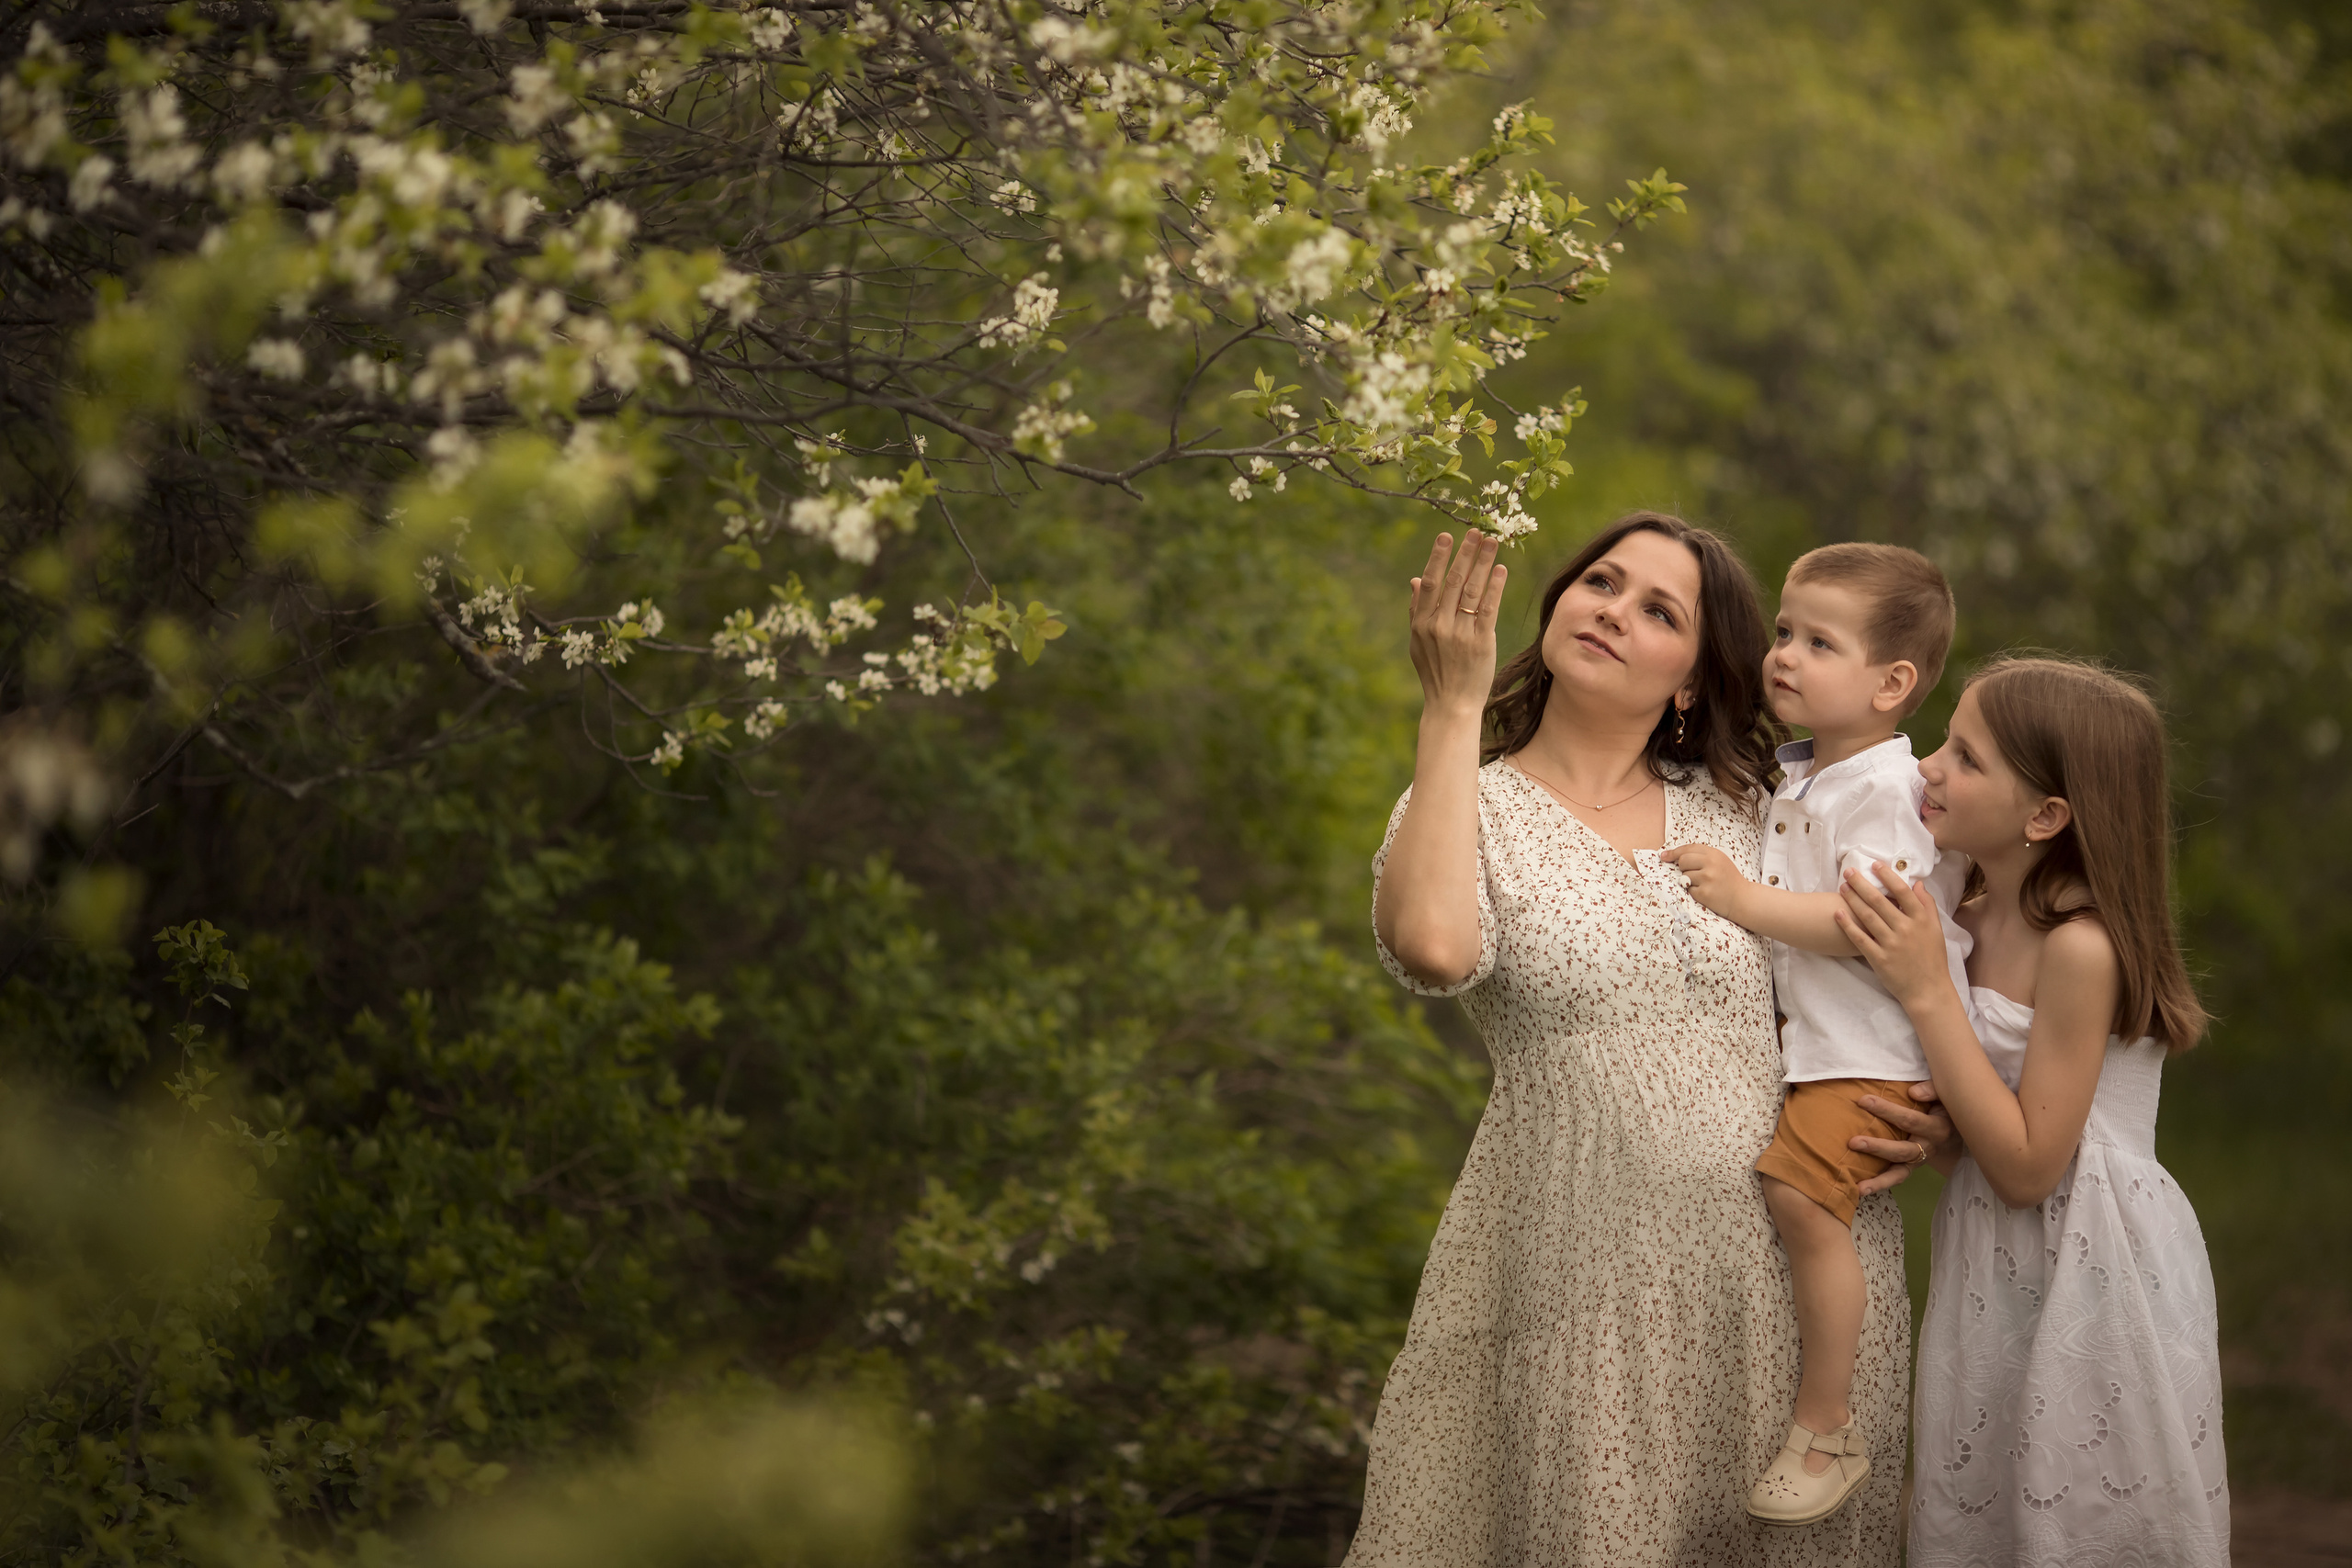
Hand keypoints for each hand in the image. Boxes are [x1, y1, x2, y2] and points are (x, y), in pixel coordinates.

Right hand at [1408, 531, 1505, 719]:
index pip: (1430, 583)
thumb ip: (1417, 610)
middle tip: (1475, 532)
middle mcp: (1438, 626)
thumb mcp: (1418, 642)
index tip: (1446, 536)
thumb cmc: (1435, 673)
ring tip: (1492, 543)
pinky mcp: (1480, 643)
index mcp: (1421, 624)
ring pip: (1471, 591)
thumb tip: (1416, 579)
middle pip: (1452, 581)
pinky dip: (1494, 587)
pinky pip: (1488, 609)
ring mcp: (1459, 634)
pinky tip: (1501, 570)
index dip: (1438, 557)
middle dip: (1465, 554)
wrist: (1450, 704)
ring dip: (1482, 563)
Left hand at [1660, 841, 1744, 914]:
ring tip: (1704, 884)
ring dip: (1689, 881)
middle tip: (1692, 873)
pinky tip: (1705, 892)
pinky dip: (1693, 892)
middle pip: (1682, 861)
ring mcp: (1707, 879)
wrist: (1742, 898)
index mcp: (1714, 854)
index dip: (1673, 852)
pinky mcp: (1704, 893)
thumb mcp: (1719, 861)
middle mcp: (1711, 864)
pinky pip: (1687, 890)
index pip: (1688, 848)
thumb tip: (1672, 855)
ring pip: (1684, 876)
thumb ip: (1701, 856)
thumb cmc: (1728, 879)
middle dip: (1682, 867)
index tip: (1664, 856)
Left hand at [1833, 861, 1950, 1006]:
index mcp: (1921, 920)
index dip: (1887, 876)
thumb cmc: (1932, 959)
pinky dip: (1848, 925)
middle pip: (1880, 901)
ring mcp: (1891, 944)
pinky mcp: (1879, 959)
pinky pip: (1860, 939)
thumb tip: (1918, 884)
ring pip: (1868, 917)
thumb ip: (1927, 906)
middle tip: (1848, 872)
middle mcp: (1905, 929)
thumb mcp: (1936, 930)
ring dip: (1853, 900)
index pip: (1902, 892)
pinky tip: (1837, 914)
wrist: (1928, 991)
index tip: (1874, 865)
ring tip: (1842, 887)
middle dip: (1862, 884)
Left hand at [1854, 1081, 1957, 1194]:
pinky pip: (1896, 1178)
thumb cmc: (1943, 1104)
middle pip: (1902, 1150)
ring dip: (1878, 1179)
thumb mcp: (1944, 1094)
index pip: (1910, 1120)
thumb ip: (1933, 1089)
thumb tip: (1913, 1092)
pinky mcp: (1911, 1167)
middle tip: (1853, 1142)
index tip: (1863, 1100)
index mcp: (1938, 1127)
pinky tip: (1859, 1190)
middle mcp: (1929, 1147)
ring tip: (1858, 1186)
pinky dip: (1880, 1185)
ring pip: (1900, 1172)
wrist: (1957, 1127)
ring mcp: (1919, 1160)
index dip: (1887, 1110)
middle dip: (1877, 1147)